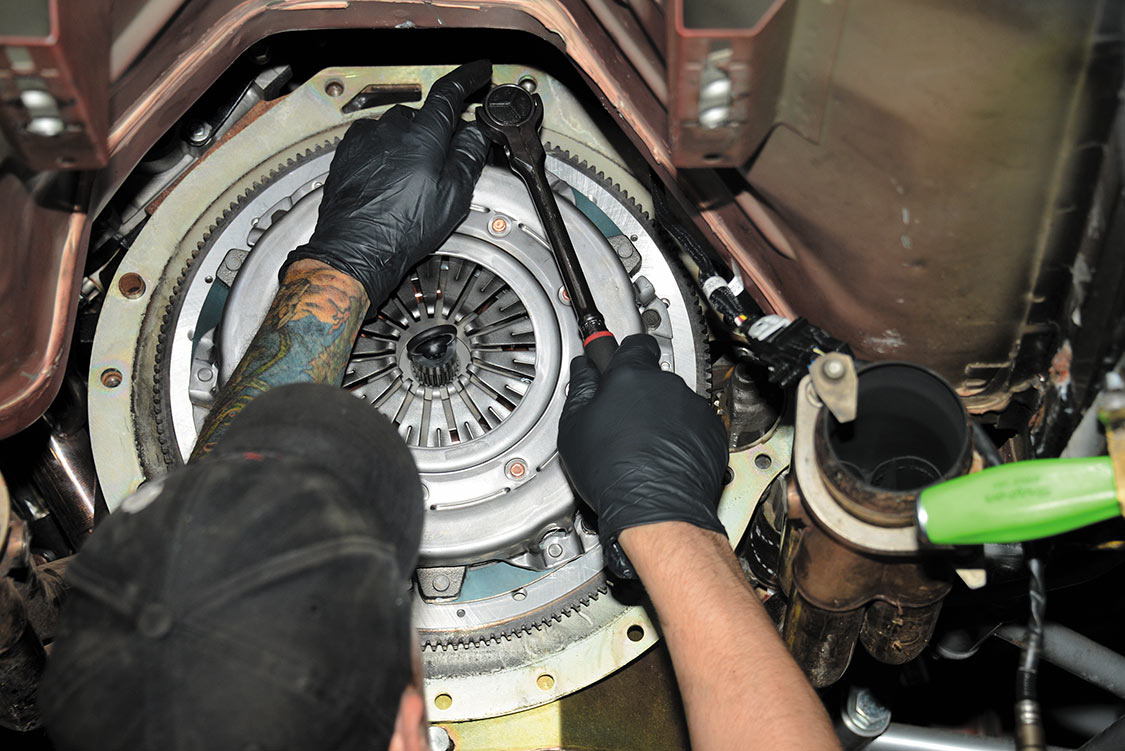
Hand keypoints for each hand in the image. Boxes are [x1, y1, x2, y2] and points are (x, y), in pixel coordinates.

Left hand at [281, 60, 492, 310]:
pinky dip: (383, 150)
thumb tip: (477, 134)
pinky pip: (371, 139)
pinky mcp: (347, 153)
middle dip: (434, 130)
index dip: (468, 78)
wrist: (354, 249)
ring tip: (411, 178)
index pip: (449, 94)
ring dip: (407, 141)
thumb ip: (467, 158)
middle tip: (442, 161)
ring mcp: (365, 140)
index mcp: (422, 137)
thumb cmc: (402, 230)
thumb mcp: (452, 198)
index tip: (478, 73)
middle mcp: (391, 130)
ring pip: (395, 127)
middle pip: (422, 115)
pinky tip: (389, 177)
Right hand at [558, 334, 728, 568]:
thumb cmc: (614, 472)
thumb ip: (580, 389)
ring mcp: (693, 408)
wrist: (656, 510)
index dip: (625, 354)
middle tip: (621, 419)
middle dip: (639, 393)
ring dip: (661, 417)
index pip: (635, 343)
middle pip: (653, 377)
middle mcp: (667, 385)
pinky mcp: (711, 433)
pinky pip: (693, 426)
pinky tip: (662, 458)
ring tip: (641, 447)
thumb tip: (583, 371)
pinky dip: (681, 437)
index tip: (616, 363)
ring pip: (674, 403)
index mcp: (632, 375)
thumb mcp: (574, 427)